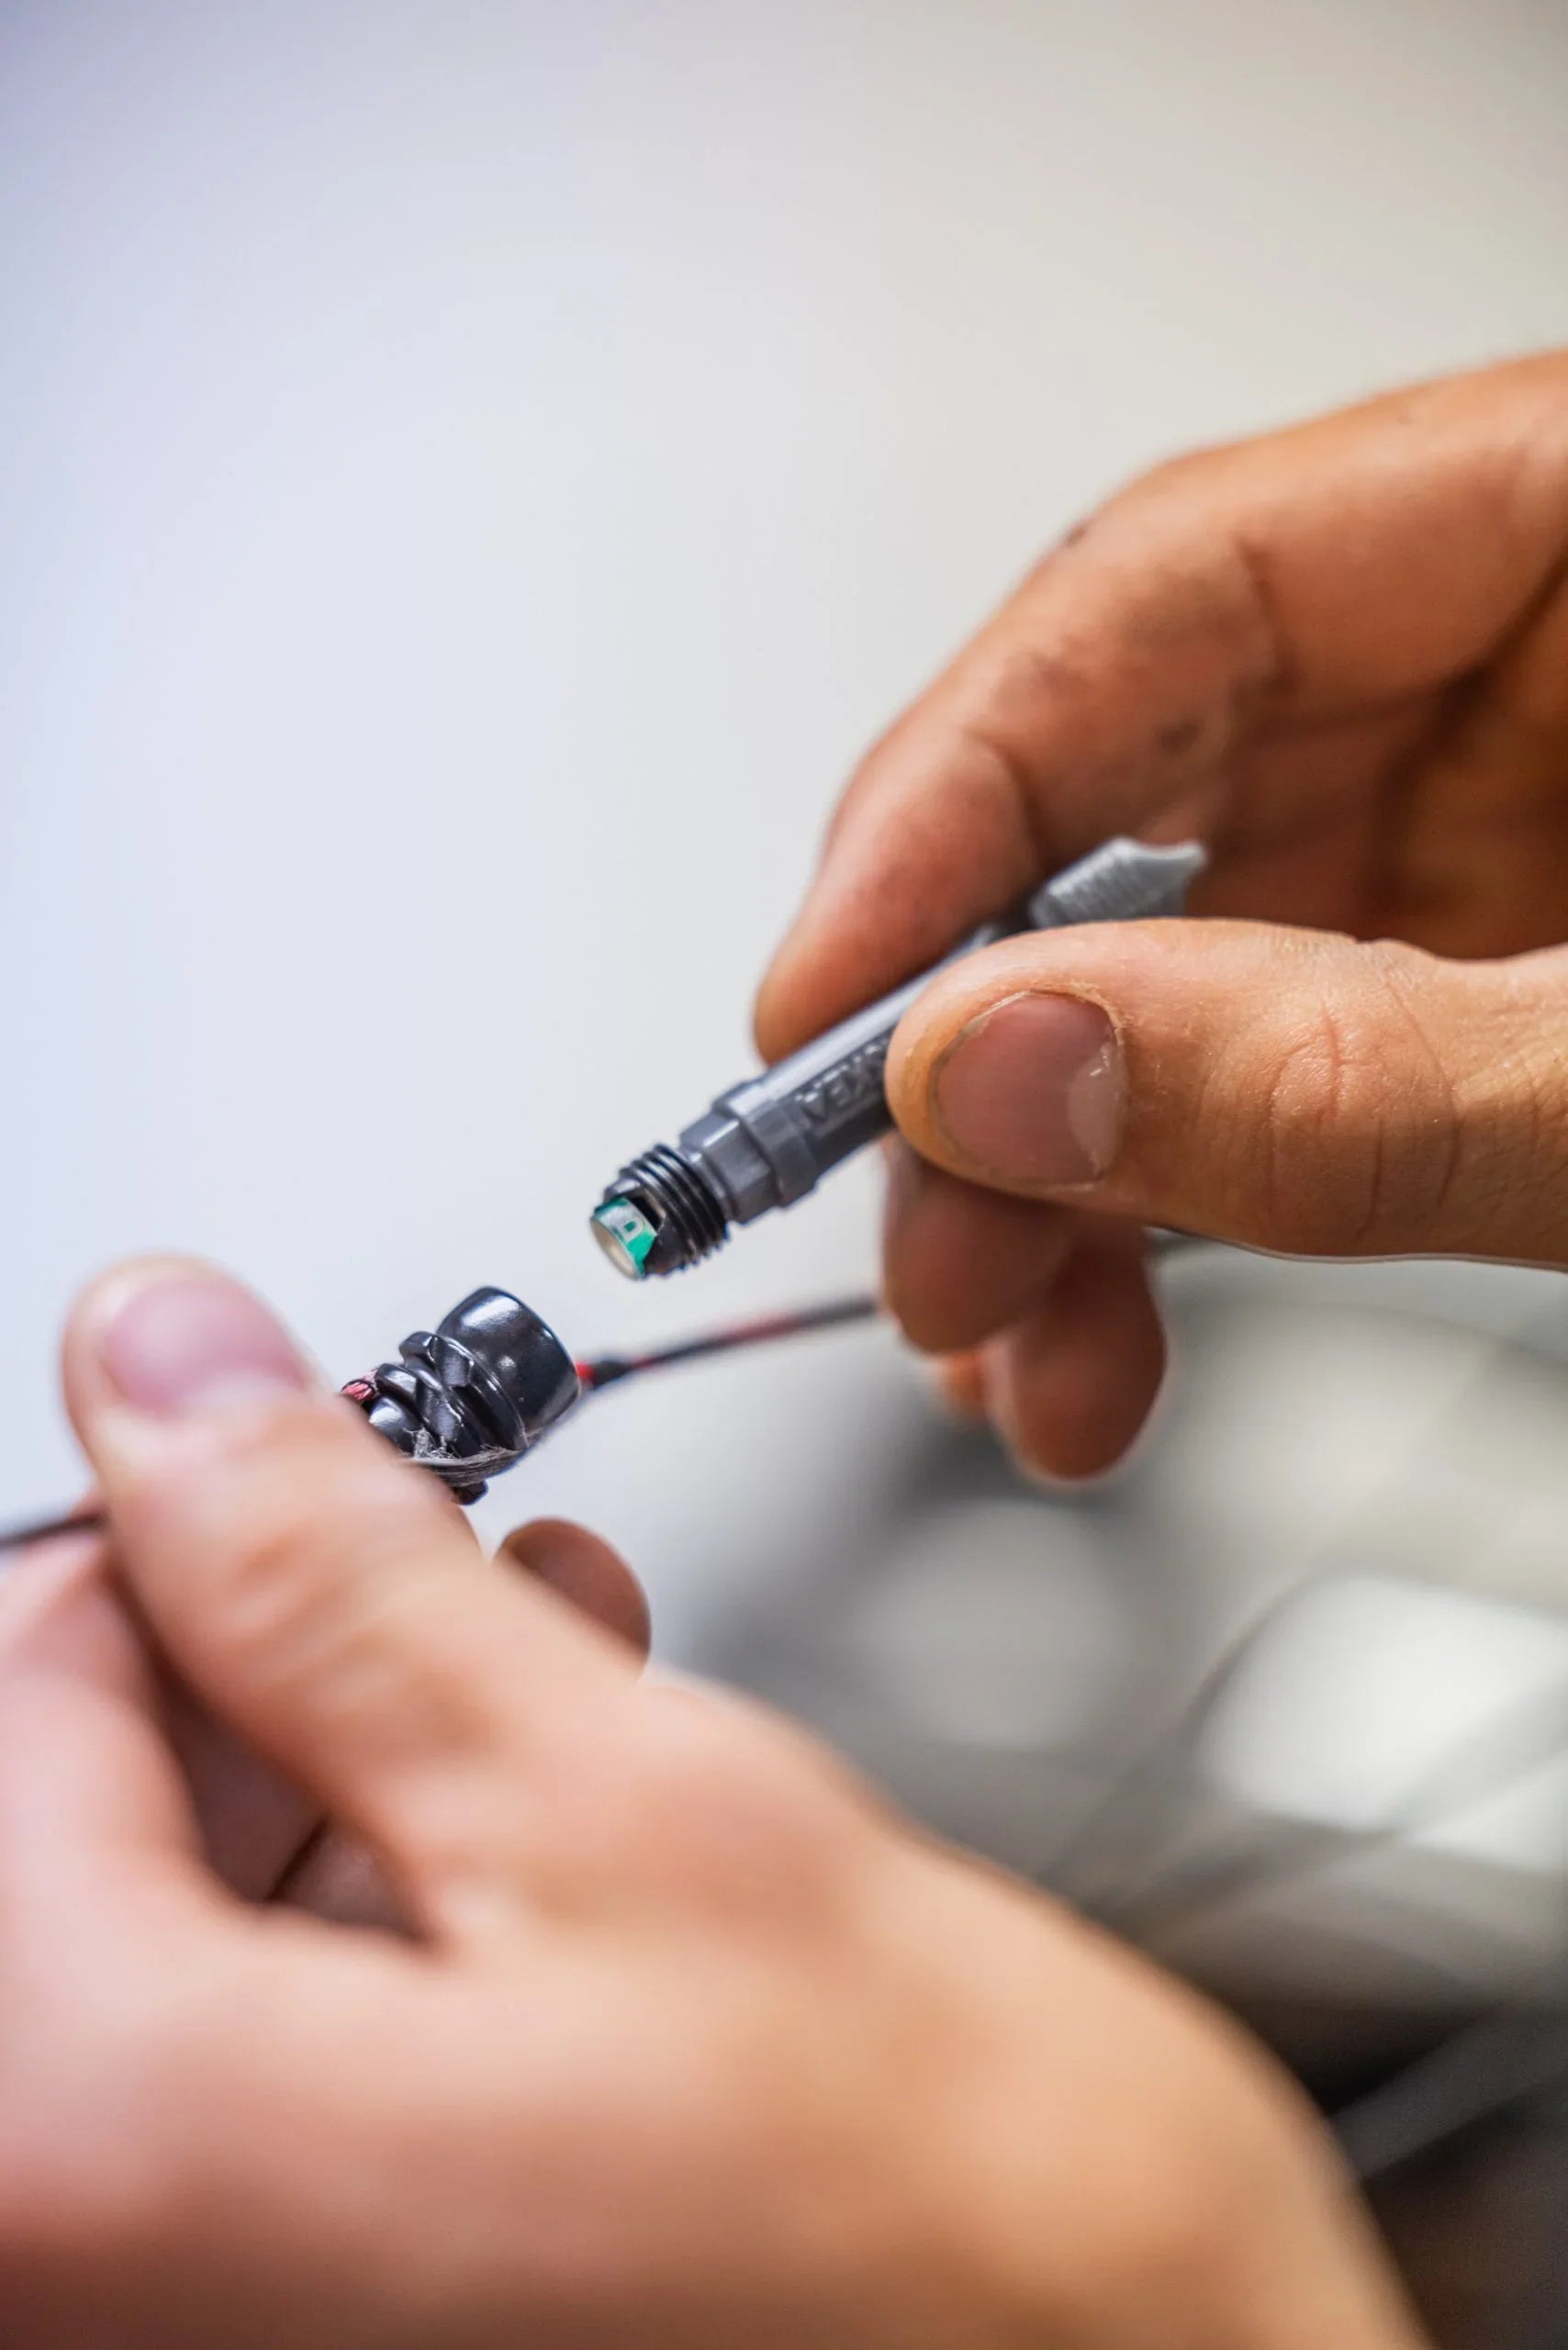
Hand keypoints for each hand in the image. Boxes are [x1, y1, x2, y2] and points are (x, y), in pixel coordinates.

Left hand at [0, 1259, 1420, 2349]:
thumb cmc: (963, 2263)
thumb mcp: (634, 1814)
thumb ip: (341, 1578)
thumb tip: (167, 1372)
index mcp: (101, 2155)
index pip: (21, 1698)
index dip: (184, 1526)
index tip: (307, 1447)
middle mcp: (98, 2290)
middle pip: (92, 1829)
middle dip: (288, 1653)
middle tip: (448, 1546)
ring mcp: (203, 2316)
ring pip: (189, 1942)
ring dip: (358, 1765)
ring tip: (532, 1659)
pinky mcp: (314, 2321)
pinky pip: (269, 2075)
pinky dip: (392, 1912)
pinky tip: (535, 1823)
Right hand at [757, 350, 1567, 1476]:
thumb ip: (1354, 1070)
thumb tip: (1003, 1071)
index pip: (1166, 594)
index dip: (951, 799)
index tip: (816, 1009)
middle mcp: (1505, 670)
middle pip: (1135, 799)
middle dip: (987, 1052)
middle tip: (910, 1232)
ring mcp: (1487, 835)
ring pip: (1174, 972)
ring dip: (1053, 1179)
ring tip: (997, 1348)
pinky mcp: (1483, 984)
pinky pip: (1267, 1074)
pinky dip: (1168, 1215)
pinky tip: (1095, 1335)